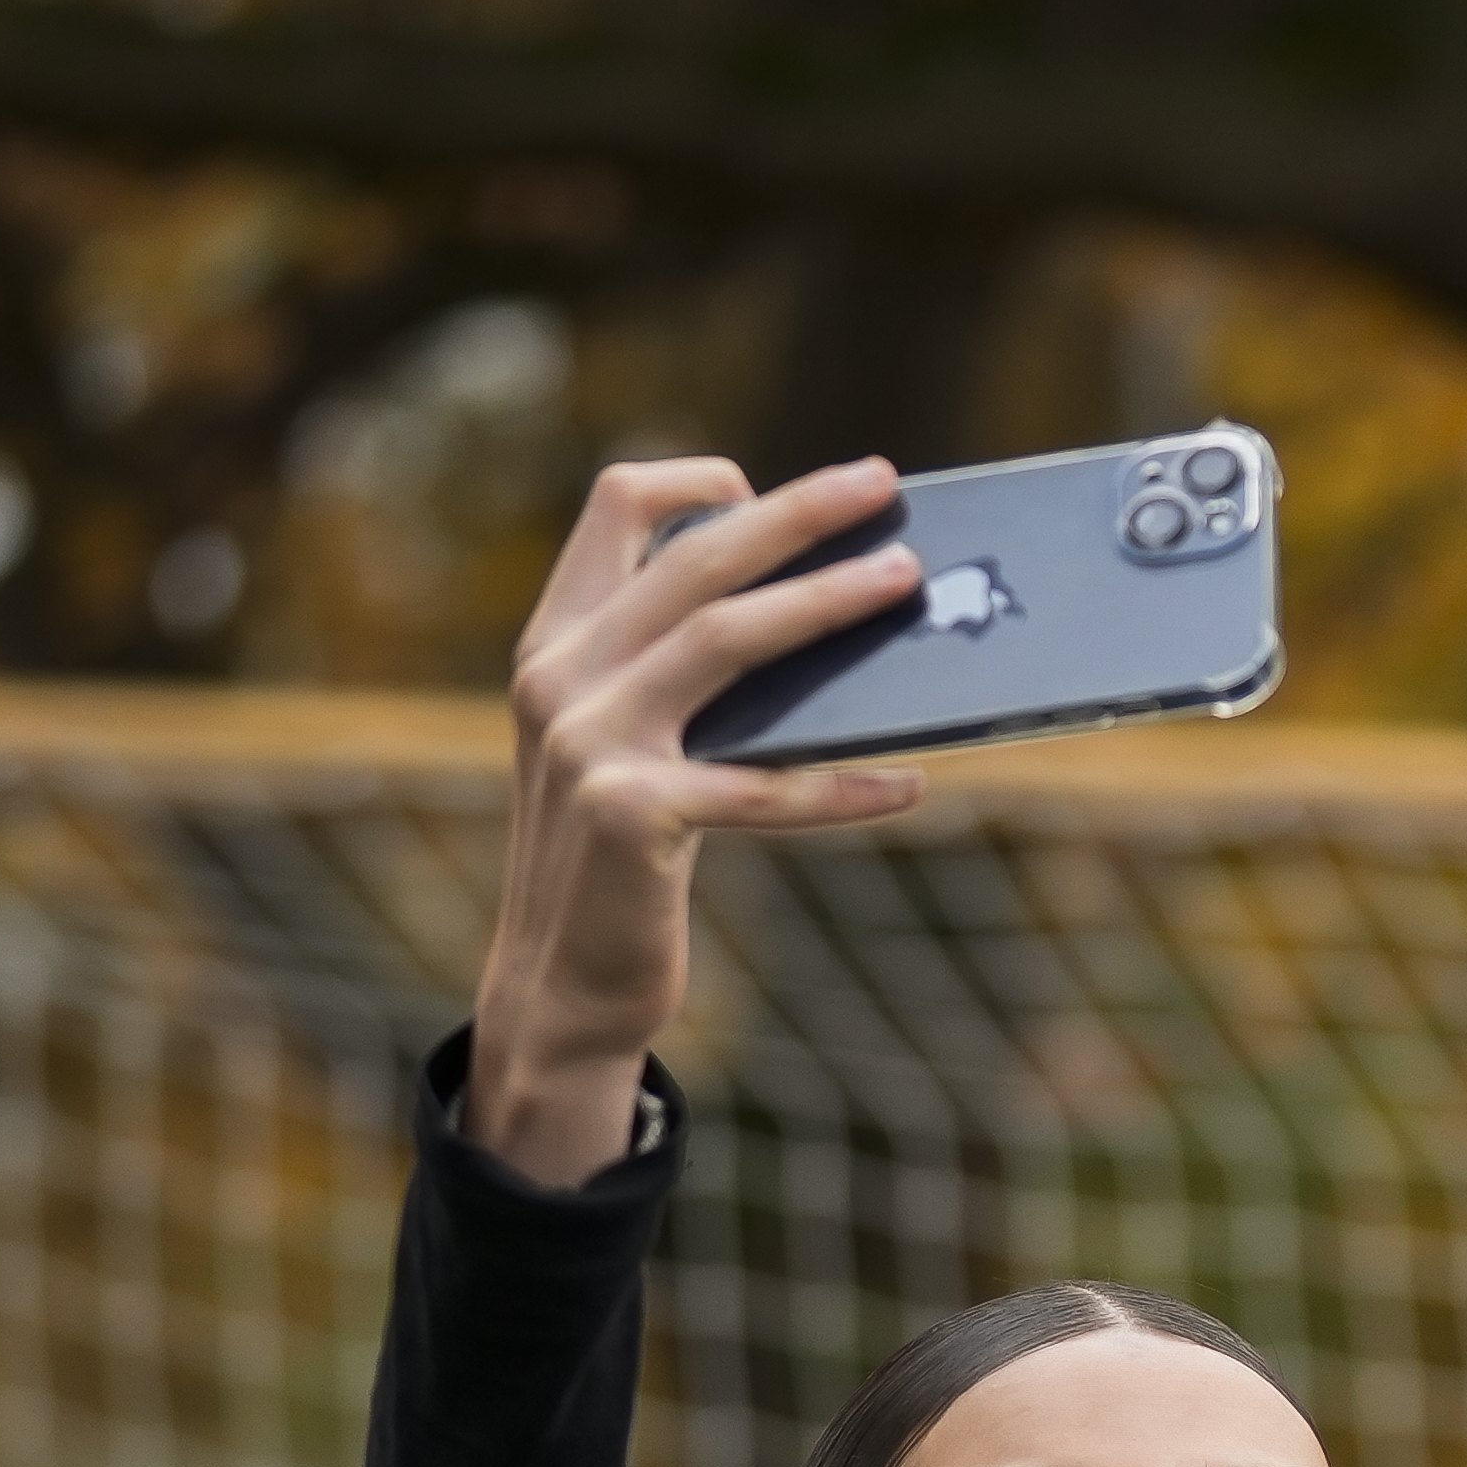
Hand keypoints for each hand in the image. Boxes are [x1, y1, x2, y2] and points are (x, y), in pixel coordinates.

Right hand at [465, 456, 930, 1182]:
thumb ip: (679, 679)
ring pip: (726, 638)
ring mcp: (589, 741)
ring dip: (826, 604)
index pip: (613, 507)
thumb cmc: (618, 861)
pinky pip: (765, 786)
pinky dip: (844, 786)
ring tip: (906, 583)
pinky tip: (908, 784)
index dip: (698, 483)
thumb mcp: (626, 748)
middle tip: (880, 482)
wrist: (560, 984)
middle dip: (796, 513)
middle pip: (694, 559)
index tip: (774, 490)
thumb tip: (815, 621)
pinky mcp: (631, 813)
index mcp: (558, 643)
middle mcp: (562, 676)